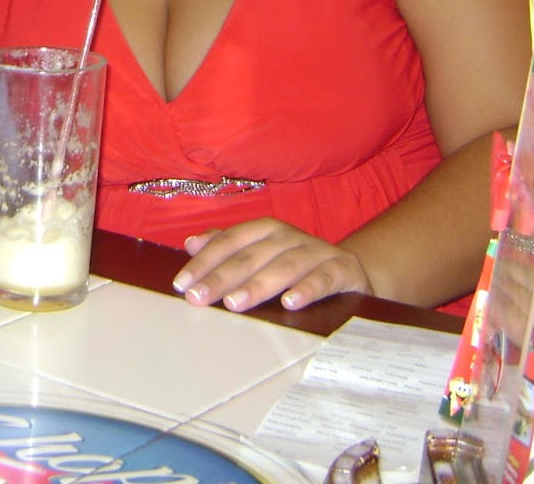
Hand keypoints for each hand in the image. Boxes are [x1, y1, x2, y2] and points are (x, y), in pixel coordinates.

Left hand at [172, 219, 371, 312]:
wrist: (351, 270)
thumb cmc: (296, 265)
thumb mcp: (262, 254)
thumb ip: (228, 248)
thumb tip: (191, 244)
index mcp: (265, 229)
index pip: (229, 242)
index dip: (204, 261)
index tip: (182, 283)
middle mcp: (288, 236)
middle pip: (250, 256)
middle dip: (221, 277)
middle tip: (198, 297)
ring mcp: (316, 251)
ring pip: (283, 267)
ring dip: (257, 285)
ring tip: (233, 303)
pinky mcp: (342, 269)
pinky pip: (324, 279)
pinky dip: (307, 289)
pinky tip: (290, 304)